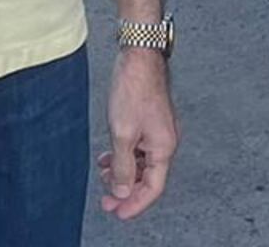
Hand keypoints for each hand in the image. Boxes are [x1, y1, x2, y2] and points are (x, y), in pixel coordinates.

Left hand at [98, 49, 177, 219]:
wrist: (139, 55)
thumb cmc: (134, 88)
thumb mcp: (122, 133)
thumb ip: (123, 165)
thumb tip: (123, 190)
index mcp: (164, 147)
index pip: (152, 188)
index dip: (135, 203)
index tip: (118, 212)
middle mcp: (165, 141)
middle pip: (148, 177)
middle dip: (126, 189)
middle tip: (106, 199)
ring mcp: (158, 130)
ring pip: (142, 162)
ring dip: (123, 172)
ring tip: (103, 174)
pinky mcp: (150, 120)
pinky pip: (139, 148)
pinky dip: (124, 156)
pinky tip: (109, 156)